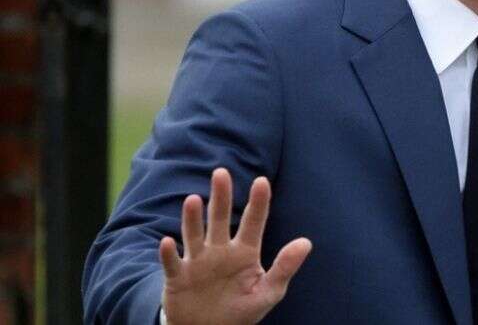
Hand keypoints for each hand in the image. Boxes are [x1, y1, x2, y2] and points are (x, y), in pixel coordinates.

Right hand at [159, 169, 311, 324]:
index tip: (261, 181)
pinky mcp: (178, 277)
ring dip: (192, 219)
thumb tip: (306, 242)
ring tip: (192, 200)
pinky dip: (169, 253)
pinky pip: (172, 263)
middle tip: (221, 173)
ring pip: (194, 235)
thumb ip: (285, 267)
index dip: (258, 203)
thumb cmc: (241, 309)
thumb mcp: (268, 292)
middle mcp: (220, 250)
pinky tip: (167, 241)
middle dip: (221, 196)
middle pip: (220, 218)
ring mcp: (198, 261)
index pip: (253, 222)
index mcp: (245, 252)